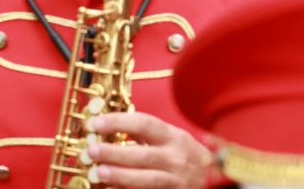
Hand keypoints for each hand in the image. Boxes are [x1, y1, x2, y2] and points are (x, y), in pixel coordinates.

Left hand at [84, 112, 214, 187]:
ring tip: (99, 172)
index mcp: (175, 137)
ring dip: (121, 175)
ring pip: (147, 178)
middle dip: (115, 152)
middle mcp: (177, 157)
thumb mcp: (172, 141)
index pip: (145, 124)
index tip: (96, 123)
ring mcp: (176, 179)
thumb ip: (147, 135)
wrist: (212, 182)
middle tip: (91, 150)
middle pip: (144, 154)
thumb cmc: (186, 158)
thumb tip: (111, 125)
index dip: (119, 122)